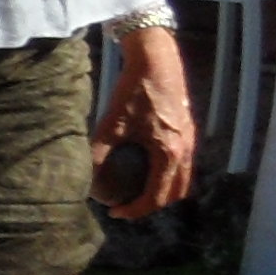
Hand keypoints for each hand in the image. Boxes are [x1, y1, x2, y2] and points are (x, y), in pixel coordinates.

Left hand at [95, 26, 194, 218]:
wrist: (157, 61)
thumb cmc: (134, 92)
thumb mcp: (110, 125)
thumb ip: (97, 154)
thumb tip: (84, 180)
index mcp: (170, 153)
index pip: (157, 197)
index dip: (135, 210)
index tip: (115, 213)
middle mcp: (186, 150)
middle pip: (176, 193)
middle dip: (151, 205)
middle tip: (125, 206)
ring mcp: (191, 141)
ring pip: (183, 179)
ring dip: (162, 191)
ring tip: (135, 191)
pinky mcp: (188, 131)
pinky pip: (184, 164)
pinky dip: (168, 175)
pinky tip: (146, 168)